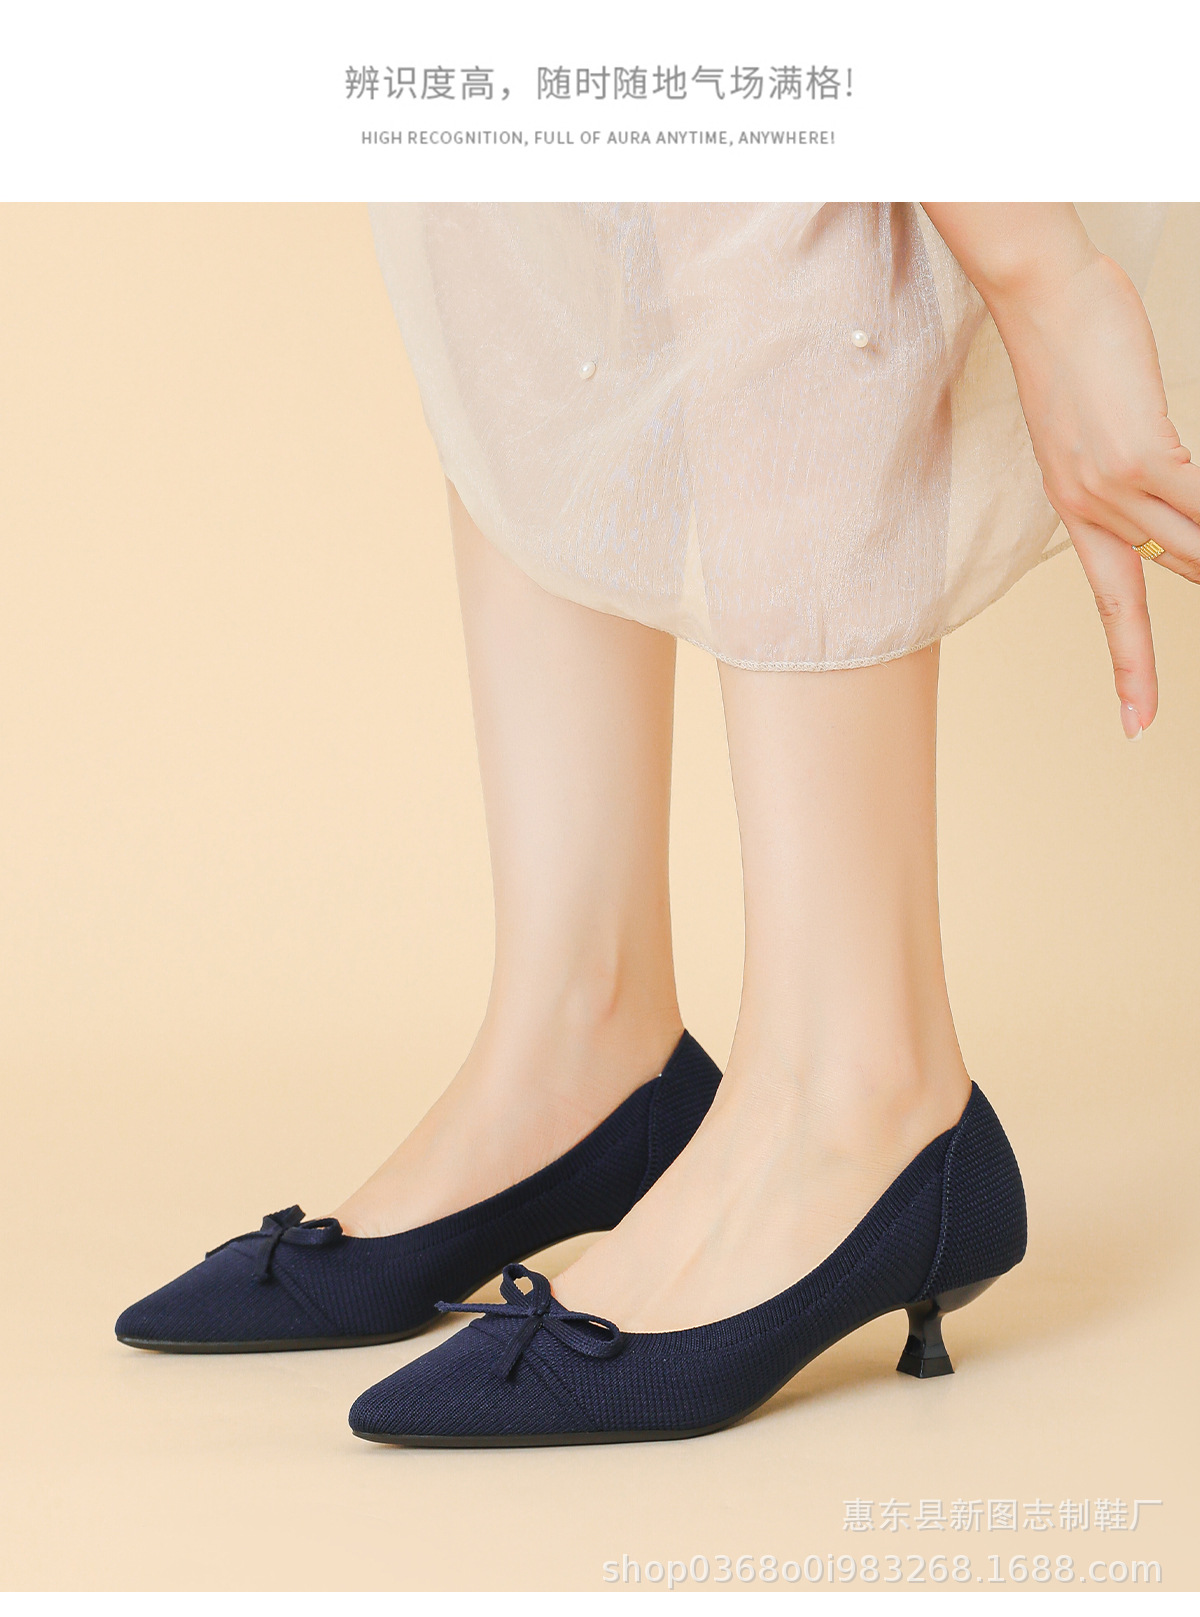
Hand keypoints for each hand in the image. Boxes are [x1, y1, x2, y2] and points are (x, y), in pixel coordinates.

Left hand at [986, 250, 1199, 736]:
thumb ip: (1134, 474)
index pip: (1113, 609)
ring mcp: (1116, 489)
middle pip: (1178, 576)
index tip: (1136, 724)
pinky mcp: (1144, 456)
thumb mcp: (1094, 430)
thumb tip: (1176, 497)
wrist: (1041, 300)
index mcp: (1076, 513)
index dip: (1130, 668)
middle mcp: (1092, 512)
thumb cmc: (1075, 351)